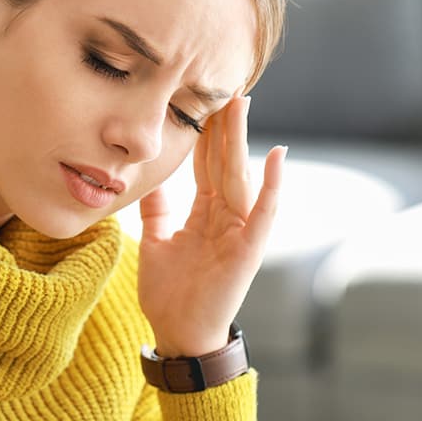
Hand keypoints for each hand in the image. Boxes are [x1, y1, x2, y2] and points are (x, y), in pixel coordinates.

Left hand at [137, 95, 286, 357]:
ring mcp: (239, 232)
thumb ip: (156, 209)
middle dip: (224, 125)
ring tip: (242, 105)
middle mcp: (225, 217)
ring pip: (240, 177)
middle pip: (223, 162)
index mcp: (204, 213)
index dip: (204, 132)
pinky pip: (262, 213)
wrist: (178, 334)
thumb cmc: (169, 293)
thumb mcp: (155, 241)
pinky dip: (270, 185)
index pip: (205, 164)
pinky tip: (275, 157)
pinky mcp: (248, 250)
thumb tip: (146, 177)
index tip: (202, 99)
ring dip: (242, 141)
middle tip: (225, 86)